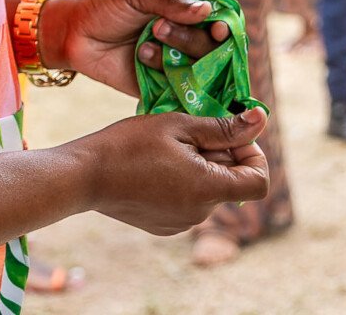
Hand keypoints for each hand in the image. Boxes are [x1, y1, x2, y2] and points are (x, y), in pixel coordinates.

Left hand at [37, 0, 230, 96]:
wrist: (71, 32)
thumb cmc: (103, 5)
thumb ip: (169, 1)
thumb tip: (207, 11)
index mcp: (183, 14)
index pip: (217, 23)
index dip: (223, 29)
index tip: (217, 31)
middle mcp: (183, 41)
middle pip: (211, 50)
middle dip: (190, 41)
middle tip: (157, 30)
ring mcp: (172, 66)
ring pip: (197, 72)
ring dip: (174, 60)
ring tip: (142, 48)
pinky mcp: (157, 88)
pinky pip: (177, 93)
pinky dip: (171, 86)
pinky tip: (150, 69)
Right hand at [77, 109, 269, 234]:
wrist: (83, 176)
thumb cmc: (129, 144)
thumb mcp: (178, 125)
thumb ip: (222, 127)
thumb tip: (261, 118)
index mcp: (208, 189)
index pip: (259, 180)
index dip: (253, 154)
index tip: (230, 135)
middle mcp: (200, 214)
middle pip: (230, 182)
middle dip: (219, 155)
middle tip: (187, 132)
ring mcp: (182, 223)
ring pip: (208, 190)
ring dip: (199, 168)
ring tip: (165, 149)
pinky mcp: (164, 227)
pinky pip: (188, 202)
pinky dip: (181, 183)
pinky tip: (152, 167)